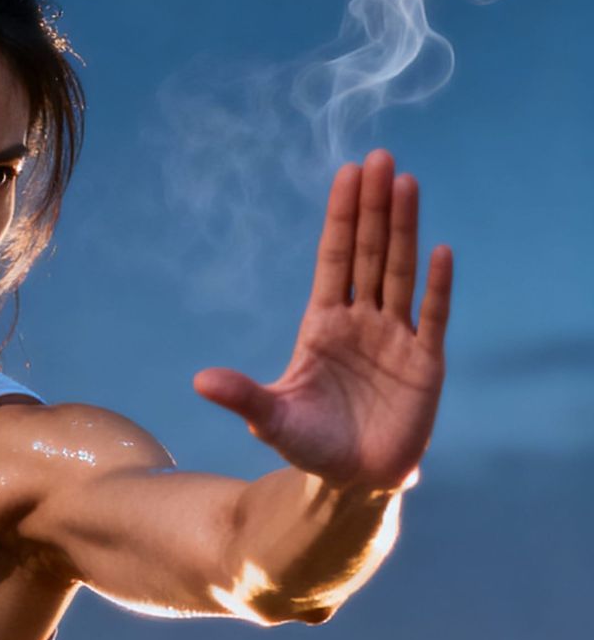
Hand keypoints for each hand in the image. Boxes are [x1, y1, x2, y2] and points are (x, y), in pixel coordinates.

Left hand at [190, 149, 451, 491]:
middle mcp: (363, 321)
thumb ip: (242, 396)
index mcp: (324, 324)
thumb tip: (199, 380)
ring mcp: (396, 339)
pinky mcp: (425, 364)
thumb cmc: (311, 445)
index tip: (347, 174)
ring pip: (401, 273)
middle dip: (374, 208)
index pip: (335, 259)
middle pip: (370, 253)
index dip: (341, 217)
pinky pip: (433, 317)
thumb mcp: (272, 419)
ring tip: (407, 184)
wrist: (352, 481)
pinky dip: (437, 287)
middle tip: (381, 158)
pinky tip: (440, 251)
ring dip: (404, 230)